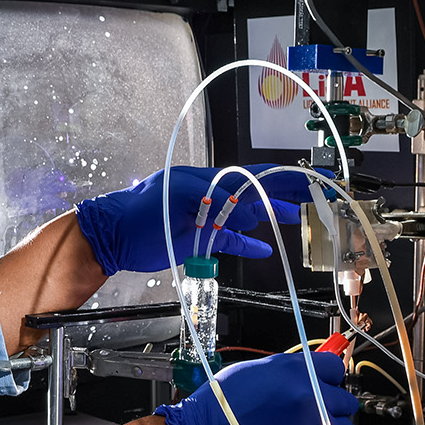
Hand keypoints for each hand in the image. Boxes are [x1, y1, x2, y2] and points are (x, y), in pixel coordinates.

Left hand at [73, 165, 313, 275]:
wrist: (110, 237)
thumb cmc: (137, 214)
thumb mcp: (173, 198)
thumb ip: (209, 197)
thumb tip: (241, 206)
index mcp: (207, 181)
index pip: (251, 176)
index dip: (281, 178)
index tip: (307, 179)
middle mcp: (211, 196)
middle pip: (255, 193)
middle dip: (285, 193)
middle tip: (314, 195)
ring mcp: (206, 216)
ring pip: (246, 214)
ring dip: (271, 215)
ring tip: (298, 218)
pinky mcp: (199, 237)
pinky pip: (229, 238)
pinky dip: (247, 242)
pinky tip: (265, 247)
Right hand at [154, 352, 357, 424]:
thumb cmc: (216, 410)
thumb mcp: (250, 372)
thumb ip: (286, 372)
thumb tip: (306, 376)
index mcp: (293, 371)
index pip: (334, 368)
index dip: (328, 379)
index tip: (322, 387)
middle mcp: (308, 397)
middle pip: (344, 401)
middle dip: (330, 407)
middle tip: (311, 416)